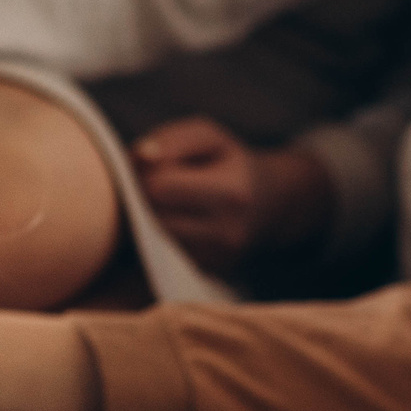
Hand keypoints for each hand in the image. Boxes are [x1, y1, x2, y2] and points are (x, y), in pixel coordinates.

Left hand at [133, 118, 332, 276]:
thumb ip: (172, 140)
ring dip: (152, 218)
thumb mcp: (208, 137)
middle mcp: (227, 233)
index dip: (149, 172)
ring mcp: (217, 259)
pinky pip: (164, 254)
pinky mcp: (206, 272)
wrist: (269, 202)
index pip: (159, 187)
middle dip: (147, 197)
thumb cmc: (229, 163)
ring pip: (154, 238)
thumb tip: (142, 156)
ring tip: (172, 202)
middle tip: (163, 184)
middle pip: (154, 216)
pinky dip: (162, 236)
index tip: (160, 166)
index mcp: (232, 193)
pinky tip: (179, 220)